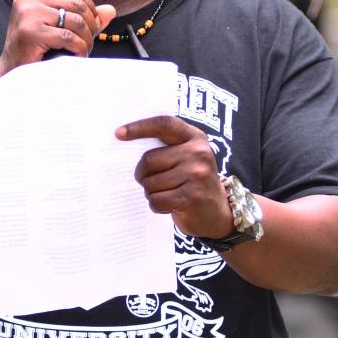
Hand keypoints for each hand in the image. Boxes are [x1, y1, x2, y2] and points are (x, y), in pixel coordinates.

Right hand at [0, 0, 116, 72]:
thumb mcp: (57, 26)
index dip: (89, 3)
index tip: (93, 21)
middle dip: (90, 23)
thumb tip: (110, 10)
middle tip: (90, 40)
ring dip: (86, 38)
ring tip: (84, 49)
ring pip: (74, 20)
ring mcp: (28, 13)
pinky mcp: (31, 31)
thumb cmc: (33, 48)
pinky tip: (77, 55)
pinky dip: (79, 48)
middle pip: (75, 3)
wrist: (11, 70)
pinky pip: (68, 36)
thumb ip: (82, 17)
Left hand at [116, 116, 232, 238]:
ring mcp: (197, 175)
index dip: (140, 127)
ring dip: (151, 192)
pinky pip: (156, 200)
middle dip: (142, 174)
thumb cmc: (192, 181)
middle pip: (149, 159)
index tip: (119, 133)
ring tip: (167, 194)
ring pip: (150, 183)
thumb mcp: (187, 157)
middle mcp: (198, 153)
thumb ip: (166, 147)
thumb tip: (125, 141)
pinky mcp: (192, 197)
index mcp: (194, 137)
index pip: (163, 124)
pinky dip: (156, 205)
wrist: (218, 213)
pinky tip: (169, 205)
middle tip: (150, 181)